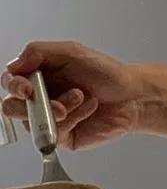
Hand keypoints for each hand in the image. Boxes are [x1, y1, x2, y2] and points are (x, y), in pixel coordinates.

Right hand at [1, 41, 144, 149]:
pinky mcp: (61, 136)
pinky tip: (89, 107)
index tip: (25, 88)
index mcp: (39, 76)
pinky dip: (74, 117)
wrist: (132, 94)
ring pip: (32, 122)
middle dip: (30, 105)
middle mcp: (39, 98)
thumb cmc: (107, 73)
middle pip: (11, 108)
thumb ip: (40, 52)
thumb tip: (15, 64)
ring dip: (59, 108)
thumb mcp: (73, 53)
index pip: (10, 82)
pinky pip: (53, 134)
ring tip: (81, 97)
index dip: (13, 86)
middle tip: (54, 101)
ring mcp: (48, 119)